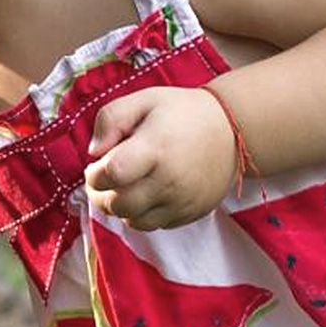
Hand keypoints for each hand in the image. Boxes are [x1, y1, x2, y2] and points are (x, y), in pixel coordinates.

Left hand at [84, 86, 239, 230]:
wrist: (231, 130)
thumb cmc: (182, 112)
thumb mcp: (144, 100)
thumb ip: (110, 119)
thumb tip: (94, 152)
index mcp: (155, 148)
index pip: (111, 175)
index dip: (95, 174)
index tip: (97, 166)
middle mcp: (169, 180)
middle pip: (118, 205)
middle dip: (101, 195)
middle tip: (104, 181)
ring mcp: (182, 201)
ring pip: (134, 221)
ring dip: (122, 208)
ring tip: (126, 186)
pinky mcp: (191, 213)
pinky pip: (155, 225)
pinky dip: (143, 214)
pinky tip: (147, 193)